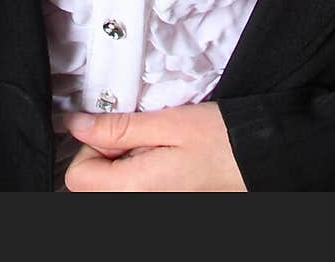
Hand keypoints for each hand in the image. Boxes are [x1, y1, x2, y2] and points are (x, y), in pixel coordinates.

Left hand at [61, 103, 246, 191]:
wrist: (258, 162)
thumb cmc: (220, 142)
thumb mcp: (167, 123)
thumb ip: (118, 128)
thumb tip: (76, 124)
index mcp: (135, 190)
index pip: (78, 177)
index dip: (91, 146)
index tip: (118, 131)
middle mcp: (139, 208)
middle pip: (91, 185)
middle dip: (107, 155)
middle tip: (141, 137)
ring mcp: (150, 210)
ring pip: (110, 189)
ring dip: (122, 165)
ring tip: (155, 149)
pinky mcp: (162, 205)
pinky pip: (131, 192)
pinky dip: (137, 174)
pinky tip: (162, 161)